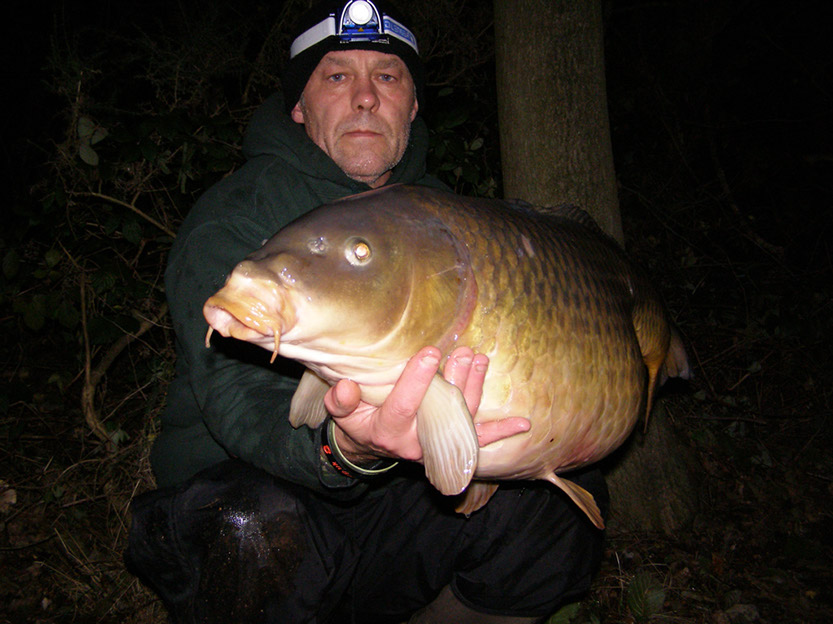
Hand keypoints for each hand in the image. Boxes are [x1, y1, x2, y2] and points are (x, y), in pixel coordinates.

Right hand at [323, 346, 529, 464]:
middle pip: (441, 412)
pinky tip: (522, 423)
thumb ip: (342, 401)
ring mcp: (438, 445)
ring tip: (479, 359)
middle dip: (454, 381)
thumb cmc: (358, 422)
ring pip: (462, 417)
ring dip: (474, 388)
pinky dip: (500, 431)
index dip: (416, 381)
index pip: (403, 405)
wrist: (371, 447)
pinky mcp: (453, 444)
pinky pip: (479, 439)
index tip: (428, 352)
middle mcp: (417, 442)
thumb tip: (346, 387)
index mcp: (388, 431)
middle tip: (464, 352)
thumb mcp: (343, 413)